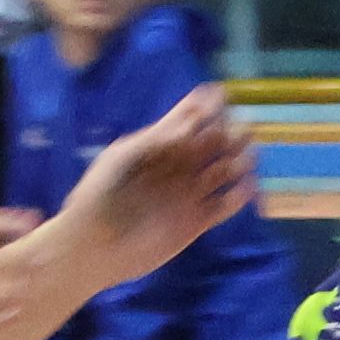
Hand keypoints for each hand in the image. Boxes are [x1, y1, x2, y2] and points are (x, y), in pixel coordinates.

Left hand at [35, 87, 258, 292]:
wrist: (94, 245)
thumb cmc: (100, 195)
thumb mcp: (126, 157)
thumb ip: (159, 138)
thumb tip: (193, 119)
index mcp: (161, 144)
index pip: (191, 116)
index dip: (209, 103)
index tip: (223, 95)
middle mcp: (179, 165)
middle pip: (216, 141)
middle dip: (231, 131)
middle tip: (240, 128)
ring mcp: (190, 193)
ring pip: (226, 171)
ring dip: (240, 161)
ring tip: (246, 156)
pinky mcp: (197, 222)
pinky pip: (226, 205)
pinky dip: (239, 196)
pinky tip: (245, 186)